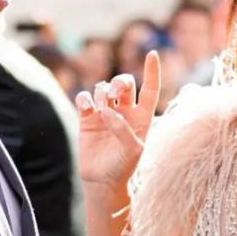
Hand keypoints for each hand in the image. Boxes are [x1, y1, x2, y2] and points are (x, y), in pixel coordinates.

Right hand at [75, 51, 160, 191]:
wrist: (102, 181)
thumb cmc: (123, 167)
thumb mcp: (133, 151)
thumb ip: (124, 129)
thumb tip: (107, 112)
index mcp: (142, 116)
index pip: (150, 89)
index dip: (152, 72)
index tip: (151, 54)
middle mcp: (124, 111)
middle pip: (124, 83)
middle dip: (119, 82)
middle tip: (114, 93)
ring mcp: (105, 113)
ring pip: (103, 88)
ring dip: (102, 92)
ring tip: (100, 107)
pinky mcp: (87, 118)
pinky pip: (84, 98)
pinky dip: (85, 98)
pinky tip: (87, 107)